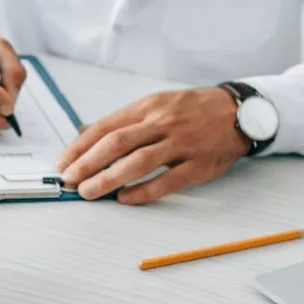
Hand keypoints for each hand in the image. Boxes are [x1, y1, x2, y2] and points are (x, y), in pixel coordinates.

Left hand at [56, 87, 249, 203]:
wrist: (241, 111)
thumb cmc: (192, 110)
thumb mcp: (155, 104)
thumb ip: (121, 121)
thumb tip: (83, 134)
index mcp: (147, 107)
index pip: (104, 127)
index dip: (79, 147)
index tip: (62, 164)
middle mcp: (162, 123)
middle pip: (117, 143)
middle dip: (87, 163)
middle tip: (69, 180)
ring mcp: (182, 143)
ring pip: (139, 161)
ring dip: (109, 179)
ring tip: (89, 191)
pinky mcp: (200, 164)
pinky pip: (168, 180)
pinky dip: (144, 191)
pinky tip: (124, 198)